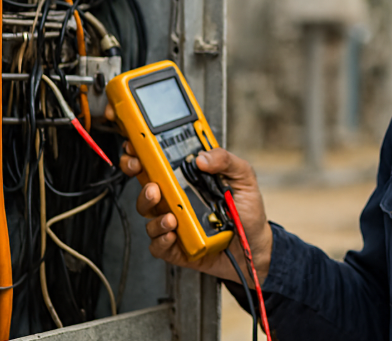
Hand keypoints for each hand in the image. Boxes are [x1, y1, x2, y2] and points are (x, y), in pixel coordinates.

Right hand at [109, 105, 272, 282]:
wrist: (254, 246)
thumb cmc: (247, 211)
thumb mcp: (244, 178)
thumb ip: (226, 161)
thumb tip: (202, 157)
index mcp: (189, 177)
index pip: (160, 160)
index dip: (144, 151)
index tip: (137, 144)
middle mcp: (177, 197)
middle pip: (145, 181)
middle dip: (137, 176)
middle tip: (151, 181)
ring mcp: (173, 221)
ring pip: (146, 212)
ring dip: (151, 208)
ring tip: (170, 214)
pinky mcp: (174, 246)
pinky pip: (157, 243)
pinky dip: (161, 238)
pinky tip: (173, 233)